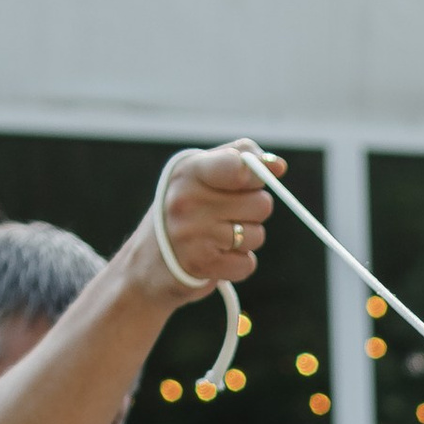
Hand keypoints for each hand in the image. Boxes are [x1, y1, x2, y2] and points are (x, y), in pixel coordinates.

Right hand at [139, 143, 278, 305]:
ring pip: (256, 235)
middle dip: (252, 212)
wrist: (145, 264)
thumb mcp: (200, 175)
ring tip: (217, 238)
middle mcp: (188, 199)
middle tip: (226, 216)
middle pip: (262, 204)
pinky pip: (247, 264)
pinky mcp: (200, 264)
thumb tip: (278, 166)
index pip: (241, 166)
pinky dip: (237, 264)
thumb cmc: (182, 212)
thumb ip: (238, 159)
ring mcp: (193, 233)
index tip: (245, 183)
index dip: (256, 177)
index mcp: (189, 171)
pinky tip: (216, 257)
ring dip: (245, 240)